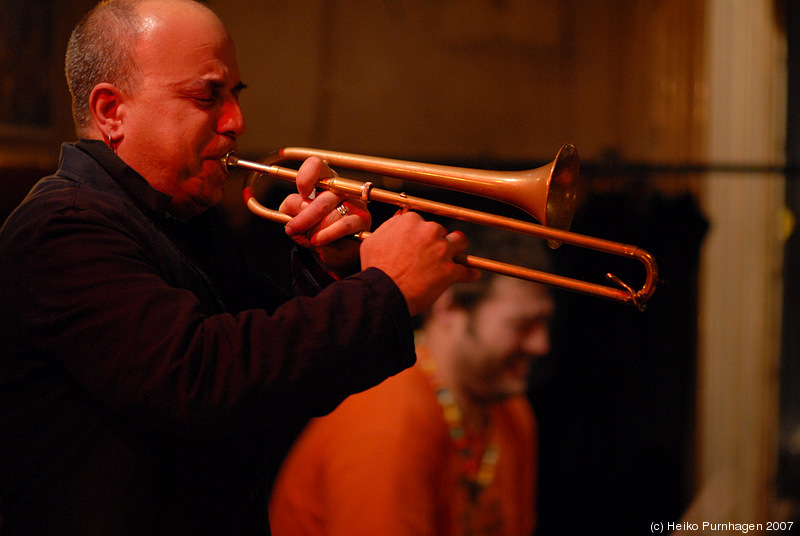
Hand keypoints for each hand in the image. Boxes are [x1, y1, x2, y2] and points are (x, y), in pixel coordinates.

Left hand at [279, 157, 370, 268]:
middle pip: (322, 199)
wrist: (332, 249)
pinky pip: (343, 225)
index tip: (302, 194)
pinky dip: (327, 235)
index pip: (316, 165)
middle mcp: (342, 187)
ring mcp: (355, 202)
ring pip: (331, 215)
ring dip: (315, 230)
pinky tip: (318, 241)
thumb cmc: (314, 228)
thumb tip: (301, 206)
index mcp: (324, 180)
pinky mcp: (363, 219)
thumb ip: (291, 206)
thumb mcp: (294, 216)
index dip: (305, 177)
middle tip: (293, 228)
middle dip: (304, 218)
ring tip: (310, 237)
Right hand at [359, 211, 478, 315]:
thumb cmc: (376, 268)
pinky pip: (466, 270)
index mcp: (411, 221)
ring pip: (459, 243)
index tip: (419, 244)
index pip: (423, 223)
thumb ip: (389, 226)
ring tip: (453, 259)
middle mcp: (429, 231)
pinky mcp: (450, 270)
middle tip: (429, 257)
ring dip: (457, 250)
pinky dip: (468, 273)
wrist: (383, 293)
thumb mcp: (373, 241)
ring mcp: (442, 250)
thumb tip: (400, 217)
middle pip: (441, 232)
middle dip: (437, 243)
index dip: (421, 235)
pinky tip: (471, 275)